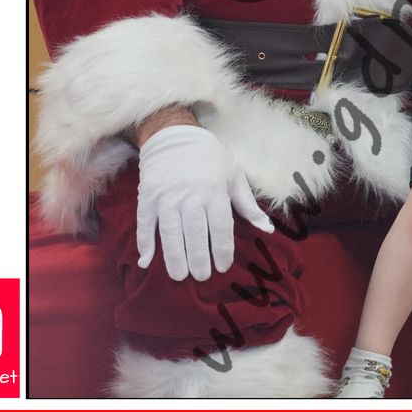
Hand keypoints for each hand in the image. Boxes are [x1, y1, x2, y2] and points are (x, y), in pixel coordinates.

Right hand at [136, 125, 273, 280]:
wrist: (174, 136)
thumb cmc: (209, 158)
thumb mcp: (233, 174)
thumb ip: (248, 204)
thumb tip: (268, 229)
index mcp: (214, 190)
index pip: (221, 226)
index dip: (223, 249)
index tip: (223, 267)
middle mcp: (190, 195)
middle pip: (195, 233)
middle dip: (199, 259)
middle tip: (202, 276)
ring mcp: (167, 197)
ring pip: (170, 232)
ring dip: (174, 257)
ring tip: (180, 276)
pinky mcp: (147, 197)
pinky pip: (145, 223)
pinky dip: (144, 243)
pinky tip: (145, 261)